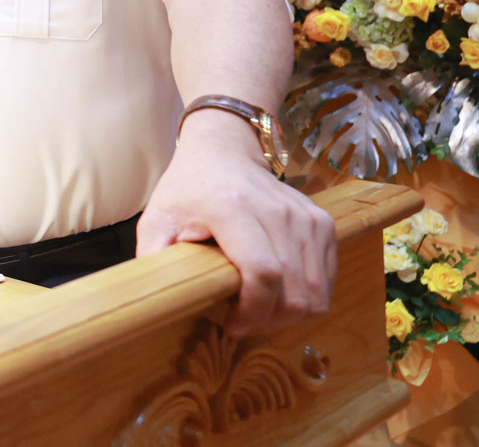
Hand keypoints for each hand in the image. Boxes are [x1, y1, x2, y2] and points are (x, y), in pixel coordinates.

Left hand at [137, 112, 335, 334]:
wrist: (224, 152)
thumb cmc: (187, 189)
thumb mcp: (157, 220)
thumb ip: (152, 259)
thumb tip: (153, 298)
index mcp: (233, 209)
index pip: (263, 273)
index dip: (253, 312)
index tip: (232, 325)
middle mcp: (277, 211)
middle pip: (294, 291)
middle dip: (270, 320)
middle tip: (244, 319)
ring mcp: (305, 216)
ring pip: (316, 291)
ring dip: (290, 313)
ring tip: (259, 307)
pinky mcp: (322, 223)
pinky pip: (325, 279)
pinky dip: (306, 296)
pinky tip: (277, 290)